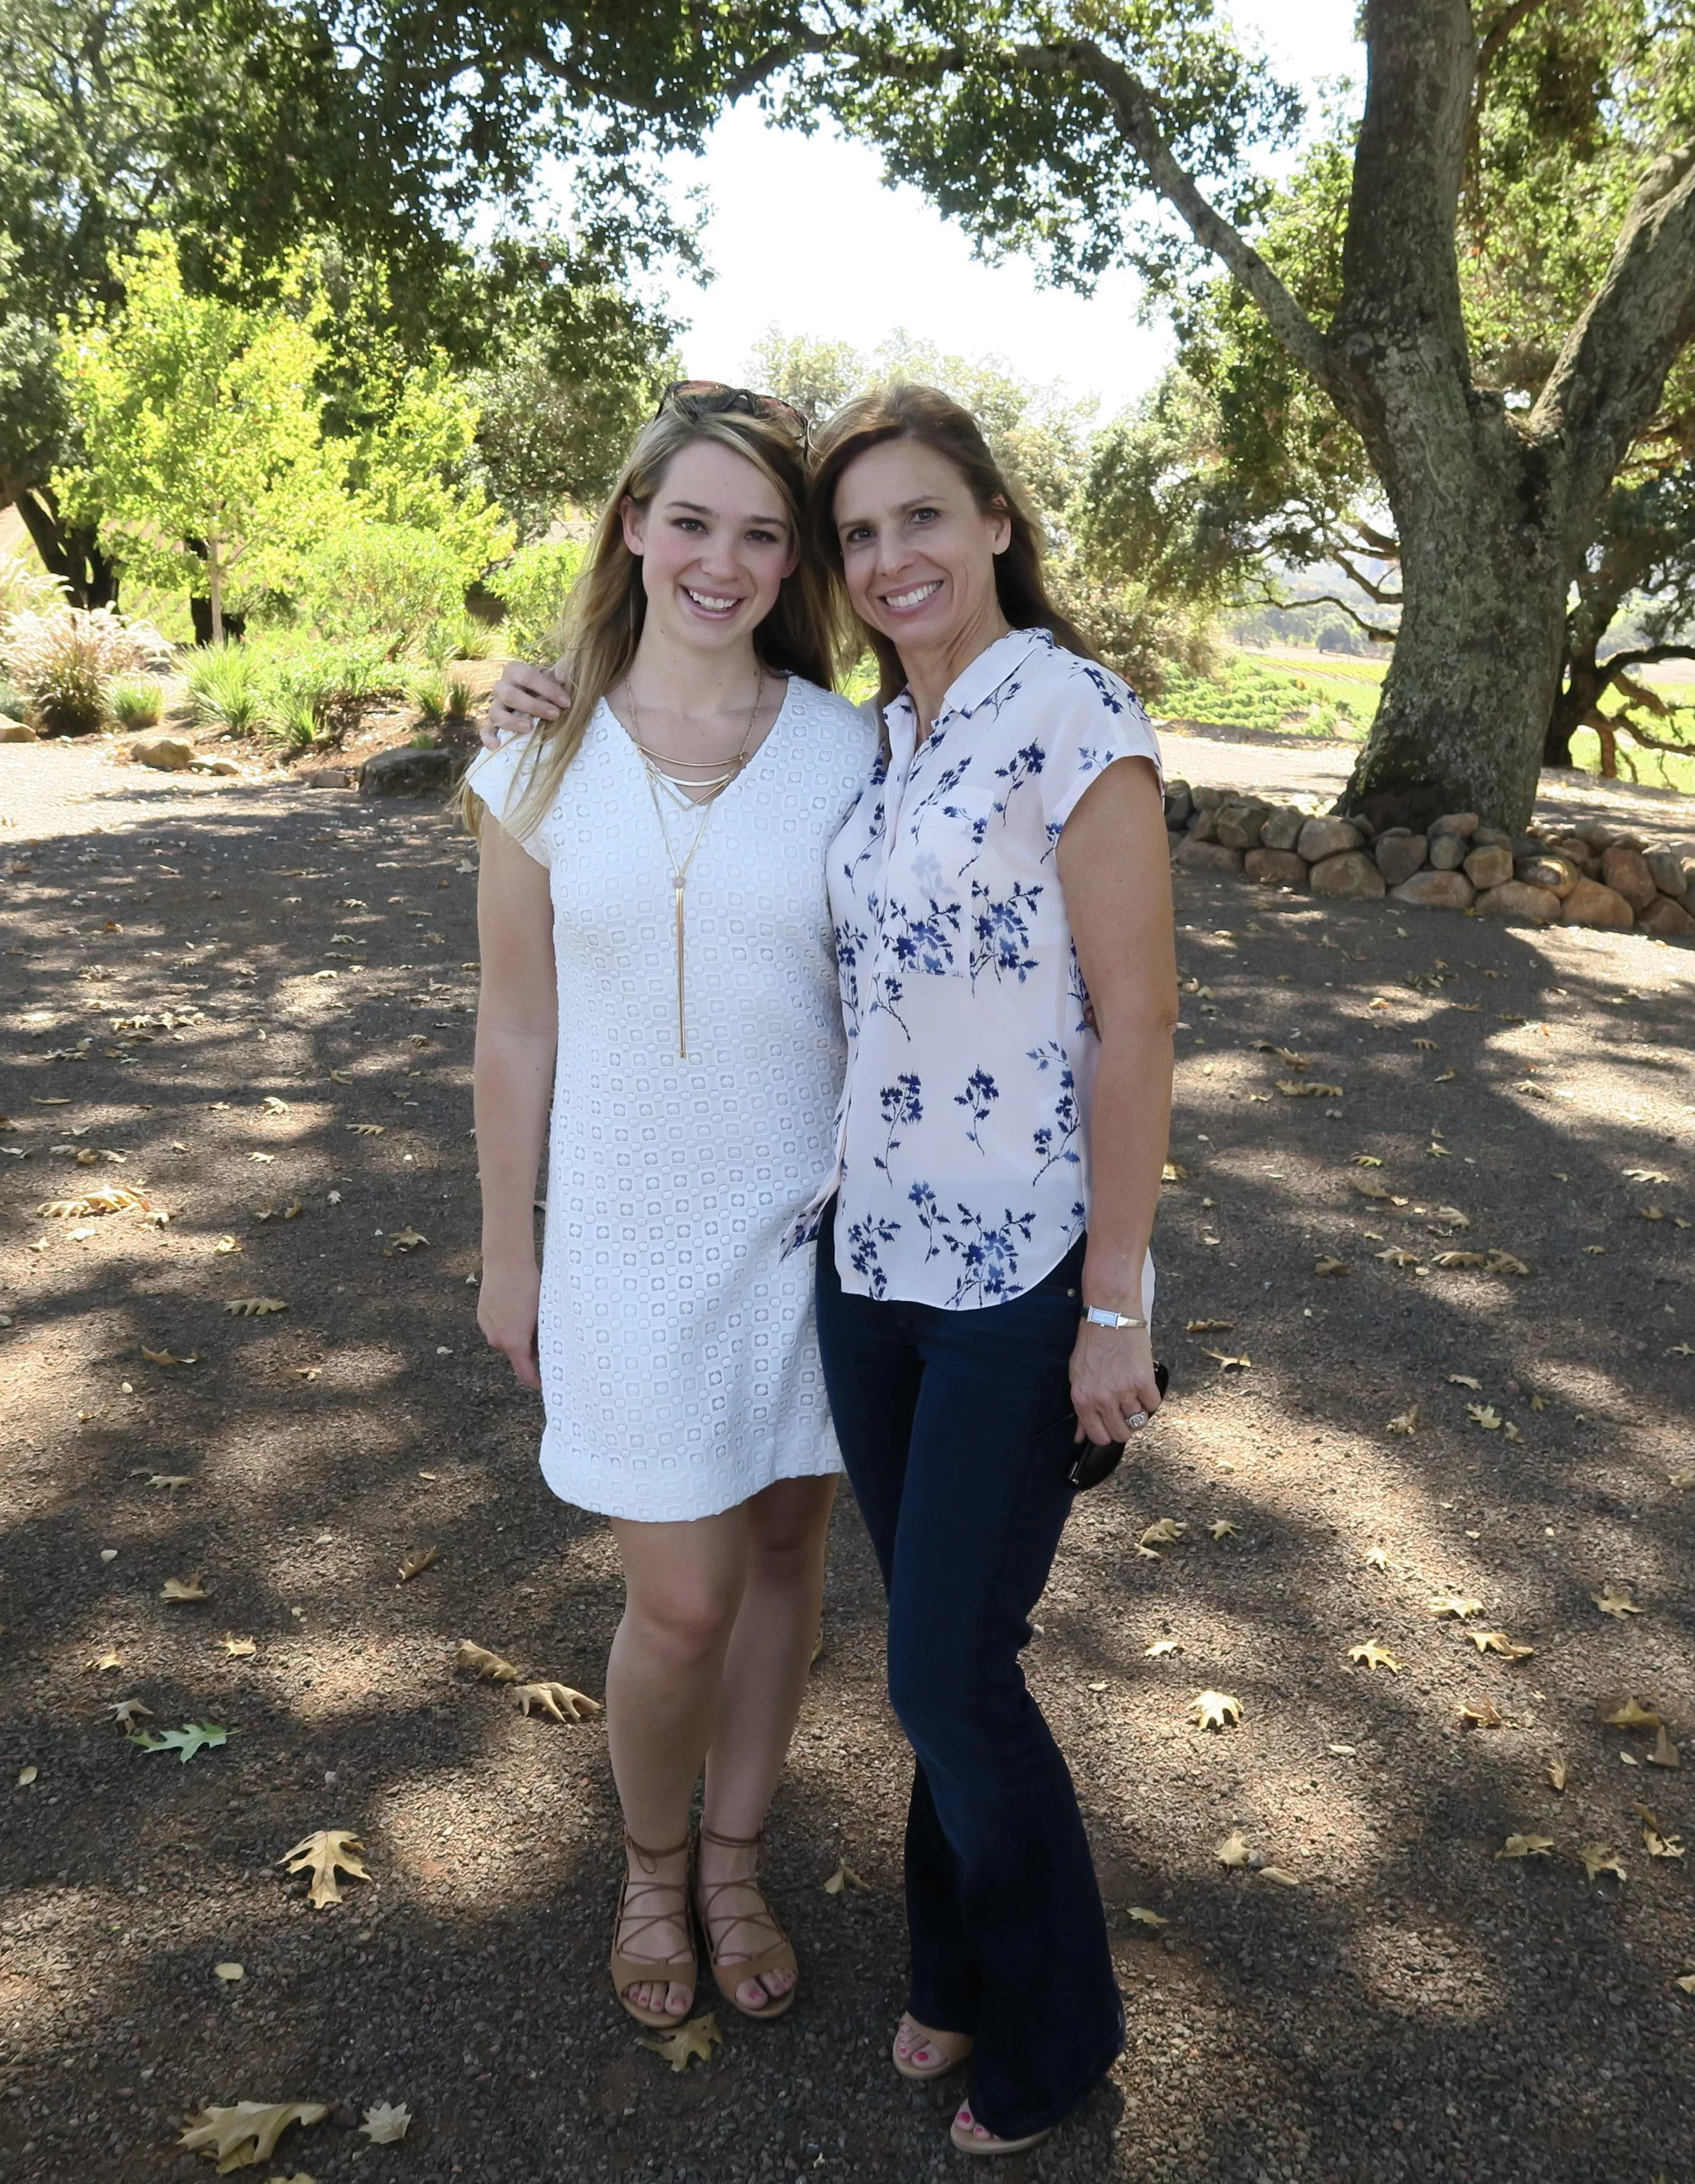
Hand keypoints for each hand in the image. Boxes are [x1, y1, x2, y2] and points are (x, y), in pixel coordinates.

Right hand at [478, 1255, 541, 1388]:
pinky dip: (507, 1323)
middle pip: (517, 1354)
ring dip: (517, 1335)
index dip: (536, 1381)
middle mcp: (497, 1340)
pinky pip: (498, 1327)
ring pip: (507, 1339)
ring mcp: (487, 1328)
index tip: (545, 1383)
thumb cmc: (529, 1287)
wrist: (506, 1262)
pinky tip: (515, 1306)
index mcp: (514, 1343)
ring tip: (529, 1314)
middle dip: (530, 1349)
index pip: (525, 1374)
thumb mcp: (542, 1315)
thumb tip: (543, 1350)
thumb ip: (540, 1338)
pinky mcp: (481, 1316)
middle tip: (544, 1333)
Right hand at [483, 659, 570, 750]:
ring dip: (513, 722)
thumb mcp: (551, 678)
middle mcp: (501, 687)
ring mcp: (495, 705)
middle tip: (555, 715)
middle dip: (534, 706)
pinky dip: (488, 738)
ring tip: (530, 728)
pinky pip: (485, 731)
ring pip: (496, 713)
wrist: (532, 697)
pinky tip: (497, 746)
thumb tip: (563, 673)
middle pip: (511, 695)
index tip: (566, 702)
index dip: (548, 689)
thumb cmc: (544, 687)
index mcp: (514, 671)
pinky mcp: (492, 723)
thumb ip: (557, 677)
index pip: (528, 676)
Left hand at [1068, 1319, 1161, 1445]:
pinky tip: (1143, 1385)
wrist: (1110, 1315)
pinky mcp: (1143, 1381)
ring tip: (1134, 1394)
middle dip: (1125, 1425)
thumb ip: (1080, 1410)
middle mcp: (1102, 1399)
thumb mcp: (1077, 1377)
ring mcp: (1123, 1391)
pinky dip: (1151, 1398)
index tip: (1112, 1426)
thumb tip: (1079, 1436)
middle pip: (1121, 1433)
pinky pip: (1154, 1404)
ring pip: (1139, 1421)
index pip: (1098, 1437)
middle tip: (1125, 1410)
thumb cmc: (1092, 1343)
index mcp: (1083, 1399)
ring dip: (1139, 1411)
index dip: (1108, 1434)